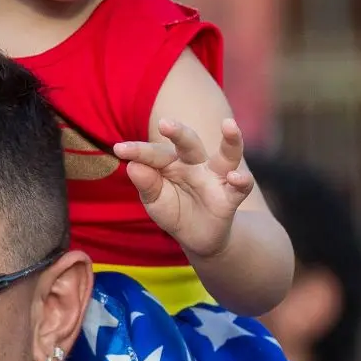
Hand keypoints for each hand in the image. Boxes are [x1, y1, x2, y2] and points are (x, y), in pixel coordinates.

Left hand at [113, 119, 252, 258]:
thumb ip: (146, 185)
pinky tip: (236, 177)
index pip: (155, 153)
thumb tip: (132, 166)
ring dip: (231, 140)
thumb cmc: (173, 211)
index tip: (119, 149)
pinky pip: (241, 186)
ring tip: (229, 124)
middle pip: (189, 143)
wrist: (197, 237)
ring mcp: (215, 178)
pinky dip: (242, 180)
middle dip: (178, 131)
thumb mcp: (155, 201)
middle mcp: (195, 164)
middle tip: (165, 123)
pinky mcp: (230, 196)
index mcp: (171, 162)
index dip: (137, 150)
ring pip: (226, 155)